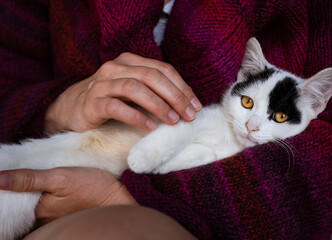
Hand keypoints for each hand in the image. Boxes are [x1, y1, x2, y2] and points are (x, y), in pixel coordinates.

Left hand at [0, 167, 135, 223]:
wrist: (118, 197)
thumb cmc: (92, 187)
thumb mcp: (61, 177)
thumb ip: (30, 179)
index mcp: (39, 209)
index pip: (12, 199)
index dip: (8, 187)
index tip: (10, 172)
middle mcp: (44, 217)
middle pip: (22, 203)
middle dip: (18, 191)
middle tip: (21, 173)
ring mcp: (55, 216)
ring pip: (33, 204)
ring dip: (30, 192)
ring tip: (33, 177)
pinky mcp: (65, 212)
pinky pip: (45, 205)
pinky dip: (42, 195)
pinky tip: (48, 186)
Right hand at [45, 52, 201, 132]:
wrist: (72, 108)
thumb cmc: (110, 99)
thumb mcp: (133, 90)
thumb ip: (154, 90)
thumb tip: (186, 104)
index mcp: (130, 61)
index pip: (163, 70)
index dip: (182, 87)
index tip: (195, 106)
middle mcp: (116, 67)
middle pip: (152, 76)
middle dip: (175, 96)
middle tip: (189, 115)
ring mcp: (102, 83)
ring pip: (135, 88)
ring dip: (158, 105)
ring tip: (173, 121)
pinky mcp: (92, 102)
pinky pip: (117, 107)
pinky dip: (136, 116)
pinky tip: (150, 127)